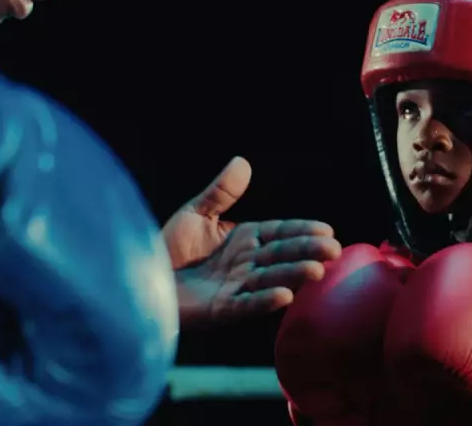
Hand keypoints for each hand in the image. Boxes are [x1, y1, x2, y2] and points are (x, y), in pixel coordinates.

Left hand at [162, 157, 340, 322]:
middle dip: (307, 252)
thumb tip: (242, 162)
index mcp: (244, 240)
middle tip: (334, 251)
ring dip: (294, 276)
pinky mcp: (220, 310)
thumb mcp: (195, 214)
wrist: (137, 280)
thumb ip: (220, 192)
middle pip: (282, 255)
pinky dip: (265, 301)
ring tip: (316, 271)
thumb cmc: (166, 249)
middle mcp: (245, 264)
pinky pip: (246, 305)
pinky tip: (285, 297)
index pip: (280, 232)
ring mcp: (235, 288)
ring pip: (270, 279)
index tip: (327, 230)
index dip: (303, 231)